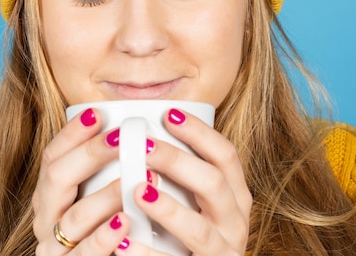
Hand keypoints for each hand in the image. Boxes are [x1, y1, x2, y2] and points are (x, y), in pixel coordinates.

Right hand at [32, 108, 130, 255]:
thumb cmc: (103, 231)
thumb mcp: (98, 200)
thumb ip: (105, 173)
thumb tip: (136, 134)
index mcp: (49, 195)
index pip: (52, 157)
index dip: (72, 133)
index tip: (97, 113)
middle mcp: (45, 218)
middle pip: (57, 178)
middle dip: (90, 155)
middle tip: (122, 138)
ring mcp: (54, 247)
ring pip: (75, 217)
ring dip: (107, 196)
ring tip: (140, 180)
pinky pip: (86, 252)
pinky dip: (105, 236)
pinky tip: (126, 222)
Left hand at [123, 108, 251, 255]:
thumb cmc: (188, 233)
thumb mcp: (197, 202)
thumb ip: (182, 174)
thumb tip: (144, 133)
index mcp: (234, 195)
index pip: (225, 155)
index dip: (199, 132)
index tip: (168, 114)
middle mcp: (234, 222)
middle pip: (213, 184)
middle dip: (177, 162)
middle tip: (142, 146)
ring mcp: (221, 252)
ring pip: (198, 229)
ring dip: (167, 209)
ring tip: (139, 191)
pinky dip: (146, 253)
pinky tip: (121, 242)